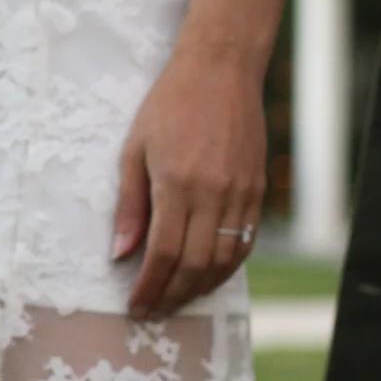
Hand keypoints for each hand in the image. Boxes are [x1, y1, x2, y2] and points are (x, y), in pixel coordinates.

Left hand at [112, 44, 268, 317]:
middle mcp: (214, 193)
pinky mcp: (258, 189)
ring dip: (202, 287)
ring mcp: (242, 193)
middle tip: (155, 311)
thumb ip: (130, 204)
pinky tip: (209, 275)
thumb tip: (122, 253)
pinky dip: (227, 266)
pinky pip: (245, 241)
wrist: (221, 69)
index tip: (136, 305)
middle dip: (173, 295)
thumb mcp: (134, 149)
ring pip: (225, 260)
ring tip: (178, 299)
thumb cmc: (169, 105)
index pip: (164, 253)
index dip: (150, 286)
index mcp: (178, 183)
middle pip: (196, 265)